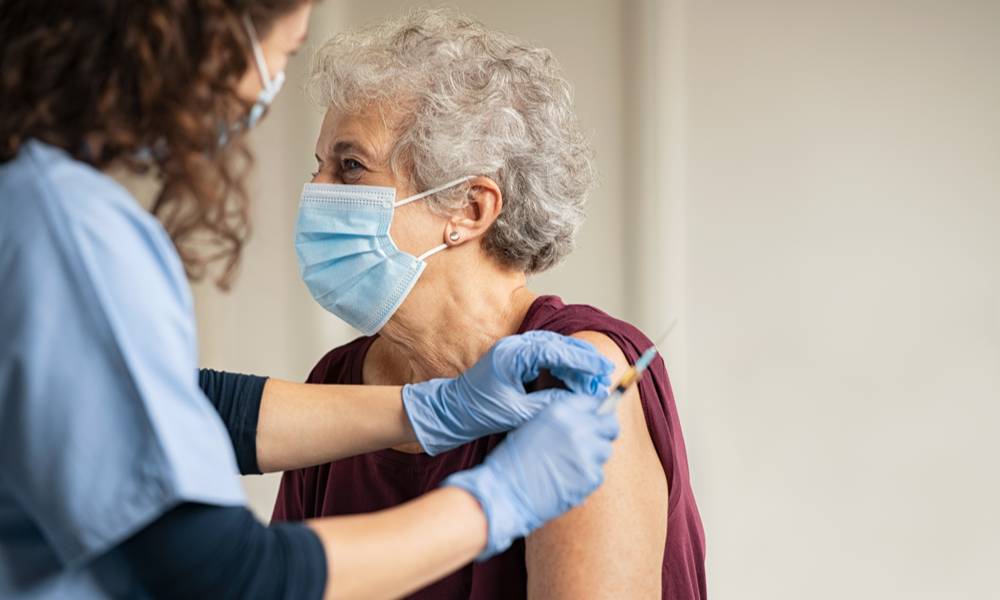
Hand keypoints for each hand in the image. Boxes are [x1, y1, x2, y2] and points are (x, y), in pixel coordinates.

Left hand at [402, 331, 613, 455]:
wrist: (451, 411)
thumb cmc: (478, 412)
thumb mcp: (517, 413)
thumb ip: (548, 404)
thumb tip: (578, 401)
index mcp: (512, 355)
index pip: (556, 351)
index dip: (582, 360)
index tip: (602, 370)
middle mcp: (514, 346)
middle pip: (558, 345)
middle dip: (584, 360)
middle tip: (605, 374)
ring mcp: (514, 350)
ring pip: (554, 349)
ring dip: (575, 363)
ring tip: (595, 379)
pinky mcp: (515, 359)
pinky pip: (545, 357)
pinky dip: (563, 367)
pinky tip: (575, 380)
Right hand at [443, 391, 619, 558]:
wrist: (504, 492)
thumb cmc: (513, 461)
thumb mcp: (534, 426)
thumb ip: (562, 420)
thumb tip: (588, 420)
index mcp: (560, 411)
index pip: (594, 402)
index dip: (596, 413)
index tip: (595, 420)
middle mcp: (577, 427)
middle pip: (610, 424)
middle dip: (604, 432)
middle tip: (593, 442)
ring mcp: (587, 452)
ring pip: (605, 450)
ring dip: (593, 457)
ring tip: (569, 466)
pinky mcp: (591, 476)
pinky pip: (598, 473)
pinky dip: (586, 478)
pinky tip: (566, 480)